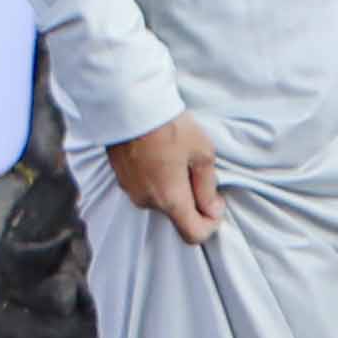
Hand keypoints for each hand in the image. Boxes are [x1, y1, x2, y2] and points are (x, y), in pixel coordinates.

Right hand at [105, 113, 227, 244]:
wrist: (129, 103)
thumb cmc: (168, 125)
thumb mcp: (202, 152)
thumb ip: (208, 187)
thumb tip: (212, 209)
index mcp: (170, 199)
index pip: (193, 234)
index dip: (210, 225)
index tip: (216, 204)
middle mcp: (147, 201)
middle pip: (176, 215)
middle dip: (192, 200)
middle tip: (197, 170)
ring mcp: (130, 190)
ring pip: (160, 200)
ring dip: (172, 187)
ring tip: (177, 156)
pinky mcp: (120, 176)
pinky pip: (145, 187)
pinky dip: (156, 178)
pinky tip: (160, 154)